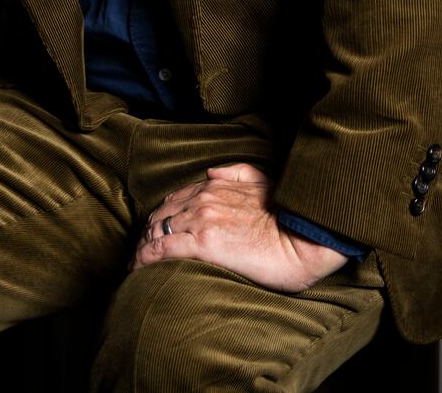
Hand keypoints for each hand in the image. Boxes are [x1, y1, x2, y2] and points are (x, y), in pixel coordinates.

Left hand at [130, 164, 348, 292]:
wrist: (306, 237)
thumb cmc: (291, 218)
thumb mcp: (263, 181)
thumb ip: (236, 173)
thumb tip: (212, 171)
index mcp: (216, 186)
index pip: (173, 201)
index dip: (159, 218)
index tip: (153, 234)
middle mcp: (204, 199)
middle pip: (159, 215)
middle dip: (146, 235)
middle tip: (139, 254)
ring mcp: (202, 219)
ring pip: (155, 231)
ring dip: (141, 248)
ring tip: (134, 265)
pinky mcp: (203, 243)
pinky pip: (161, 250)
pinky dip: (144, 258)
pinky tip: (137, 269)